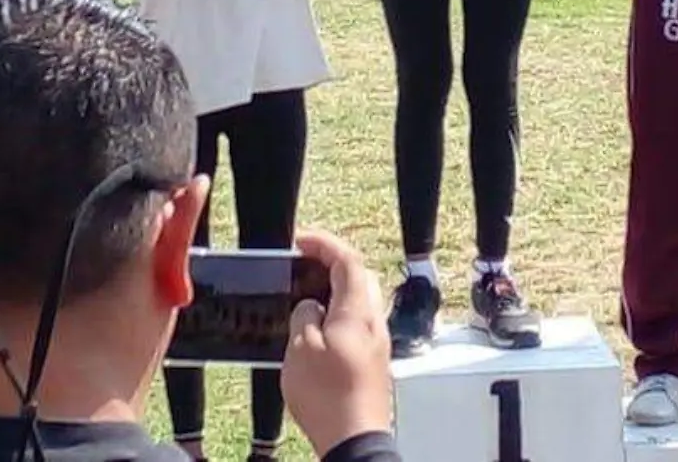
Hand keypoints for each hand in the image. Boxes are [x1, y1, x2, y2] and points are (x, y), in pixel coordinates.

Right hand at [282, 230, 392, 456]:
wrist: (354, 438)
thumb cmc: (328, 397)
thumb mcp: (301, 349)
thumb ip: (304, 317)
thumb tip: (310, 306)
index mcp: (358, 311)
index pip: (347, 260)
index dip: (324, 244)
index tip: (300, 240)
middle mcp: (374, 321)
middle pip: (359, 276)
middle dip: (331, 263)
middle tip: (303, 263)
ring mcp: (377, 341)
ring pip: (359, 301)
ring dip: (334, 290)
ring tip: (304, 296)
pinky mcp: (373, 361)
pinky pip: (357, 324)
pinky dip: (337, 315)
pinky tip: (317, 330)